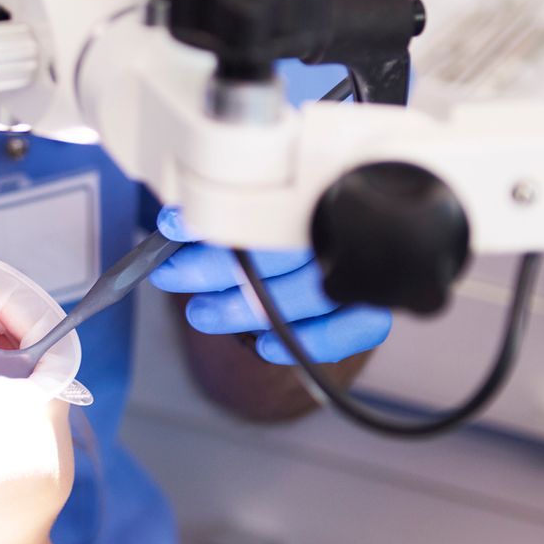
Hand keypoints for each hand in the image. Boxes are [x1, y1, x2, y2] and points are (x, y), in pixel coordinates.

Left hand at [148, 207, 391, 365]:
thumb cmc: (288, 232)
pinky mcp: (371, 318)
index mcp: (325, 195)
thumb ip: (228, 213)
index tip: (173, 225)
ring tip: (200, 313)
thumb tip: (176, 221)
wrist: (346, 252)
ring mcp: (364, 278)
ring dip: (242, 309)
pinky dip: (301, 343)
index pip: (267, 210)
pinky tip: (263, 347)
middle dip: (217, 268)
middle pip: (281, 255)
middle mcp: (350, 235)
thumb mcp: (259, 212)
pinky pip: (341, 337)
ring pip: (302, 298)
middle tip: (172, 274)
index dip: (217, 222)